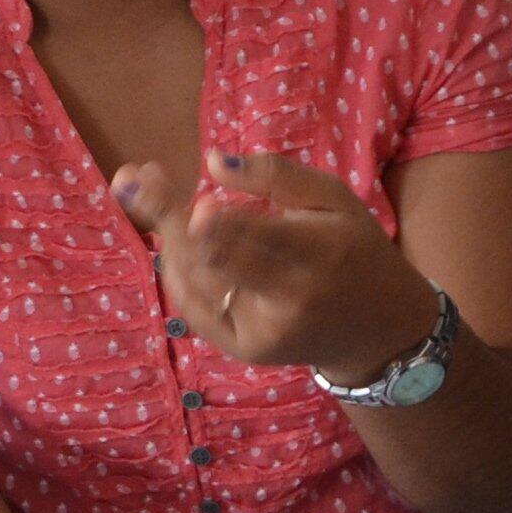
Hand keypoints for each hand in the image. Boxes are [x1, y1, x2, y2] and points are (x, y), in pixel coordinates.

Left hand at [109, 150, 432, 382]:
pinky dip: (176, 270)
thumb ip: (278, 176)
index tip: (193, 201)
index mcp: (322, 253)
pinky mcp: (247, 351)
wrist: (379, 332)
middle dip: (168, 219)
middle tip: (132, 181)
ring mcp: (265, 331)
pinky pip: (196, 308)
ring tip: (147, 194)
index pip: (262, 237)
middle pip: (217, 260)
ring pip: (198, 283)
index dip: (221, 223)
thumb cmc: (355, 251)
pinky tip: (168, 240)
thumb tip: (213, 162)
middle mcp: (292, 299)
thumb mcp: (336, 200)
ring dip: (165, 238)